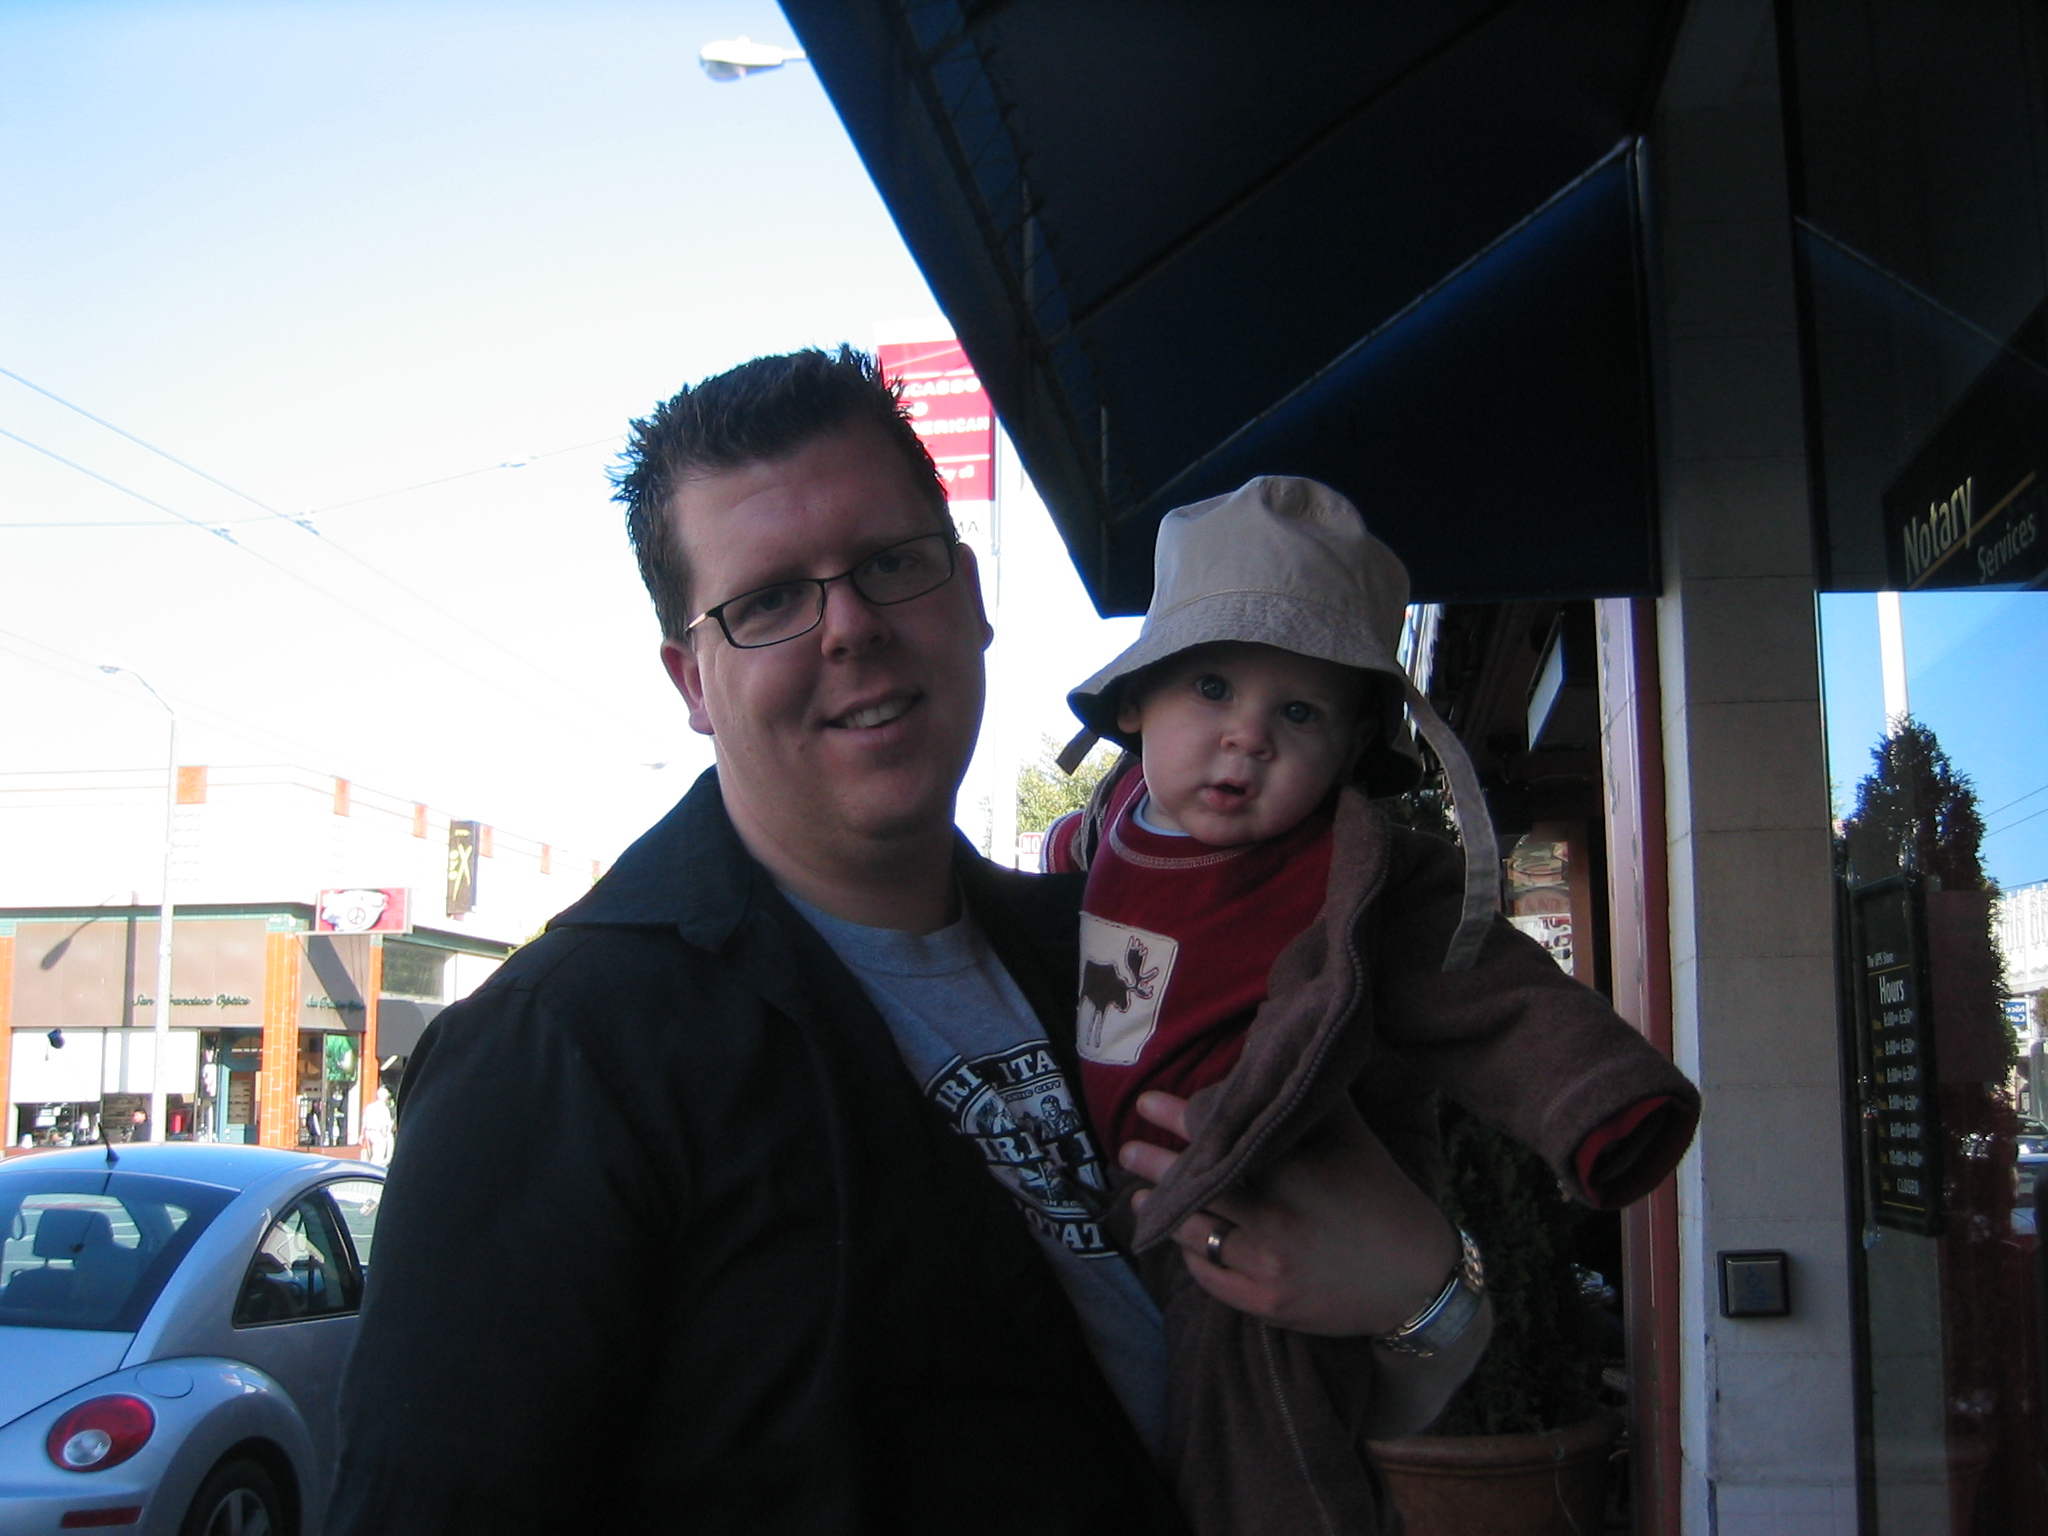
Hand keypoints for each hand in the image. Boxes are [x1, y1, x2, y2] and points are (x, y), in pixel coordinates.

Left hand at [1119, 1090, 1459, 1337]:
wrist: (1419, 1282)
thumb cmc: (1384, 1198)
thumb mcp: (1354, 1138)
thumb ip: (1311, 1099)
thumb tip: (1283, 1051)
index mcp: (1292, 1176)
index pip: (1218, 1141)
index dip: (1178, 1119)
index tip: (1149, 1103)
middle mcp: (1273, 1223)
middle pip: (1196, 1190)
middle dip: (1154, 1167)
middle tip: (1126, 1150)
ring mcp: (1267, 1270)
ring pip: (1196, 1237)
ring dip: (1165, 1216)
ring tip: (1139, 1199)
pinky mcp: (1267, 1307)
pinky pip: (1212, 1279)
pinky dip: (1193, 1257)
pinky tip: (1182, 1242)